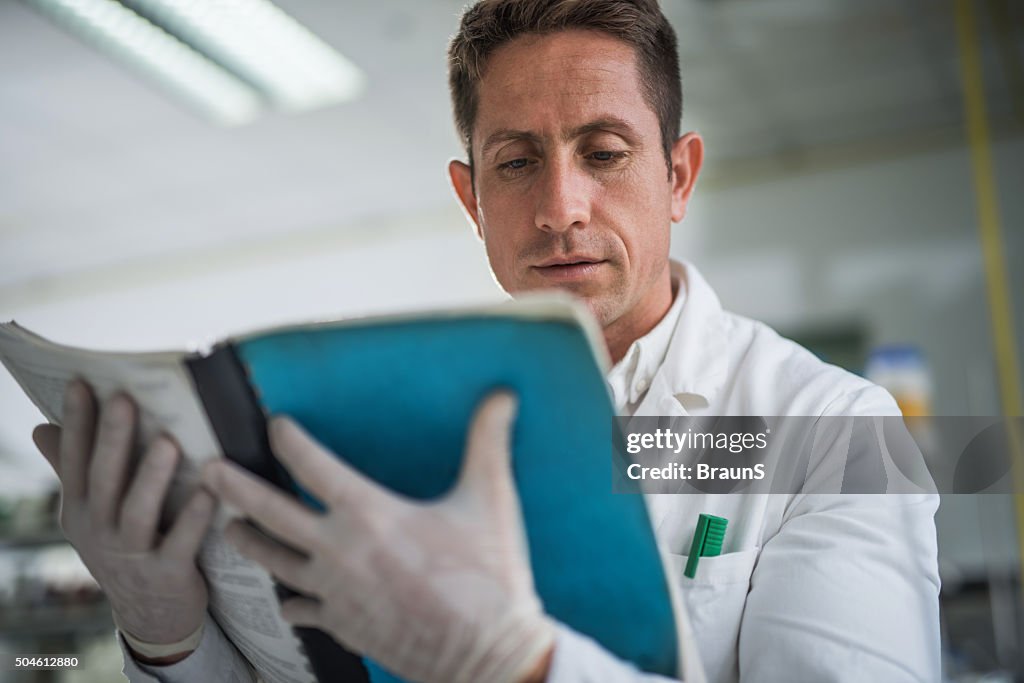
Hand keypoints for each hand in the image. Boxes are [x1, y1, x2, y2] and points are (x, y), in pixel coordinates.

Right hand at [32, 381, 215, 660]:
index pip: (74, 458)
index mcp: (81, 508)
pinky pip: (181, 542)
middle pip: (104, 478)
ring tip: (168, 442)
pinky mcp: (167, 573)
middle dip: (113, 438)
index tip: (82, 383)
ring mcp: (132, 553)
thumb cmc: (124, 548)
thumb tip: (41, 428)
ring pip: (138, 511)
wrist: (149, 615)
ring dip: (152, 476)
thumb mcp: (91, 514)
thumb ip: (72, 470)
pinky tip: (211, 493)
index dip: (77, 422)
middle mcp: (99, 528)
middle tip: (125, 398)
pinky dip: (194, 518)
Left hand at [203, 392, 554, 682]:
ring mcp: (335, 592)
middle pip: (270, 512)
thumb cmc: (488, 574)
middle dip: (234, 487)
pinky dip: (290, 601)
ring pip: (273, 562)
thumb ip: (488, 442)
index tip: (276, 425)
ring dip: (247, 542)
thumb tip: (504, 395)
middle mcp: (339, 551)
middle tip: (208, 470)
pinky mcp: (342, 625)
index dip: (290, 441)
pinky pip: (301, 610)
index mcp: (369, 514)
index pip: (313, 466)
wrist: (486, 654)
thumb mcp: (490, 500)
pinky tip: (286, 601)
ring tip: (227, 529)